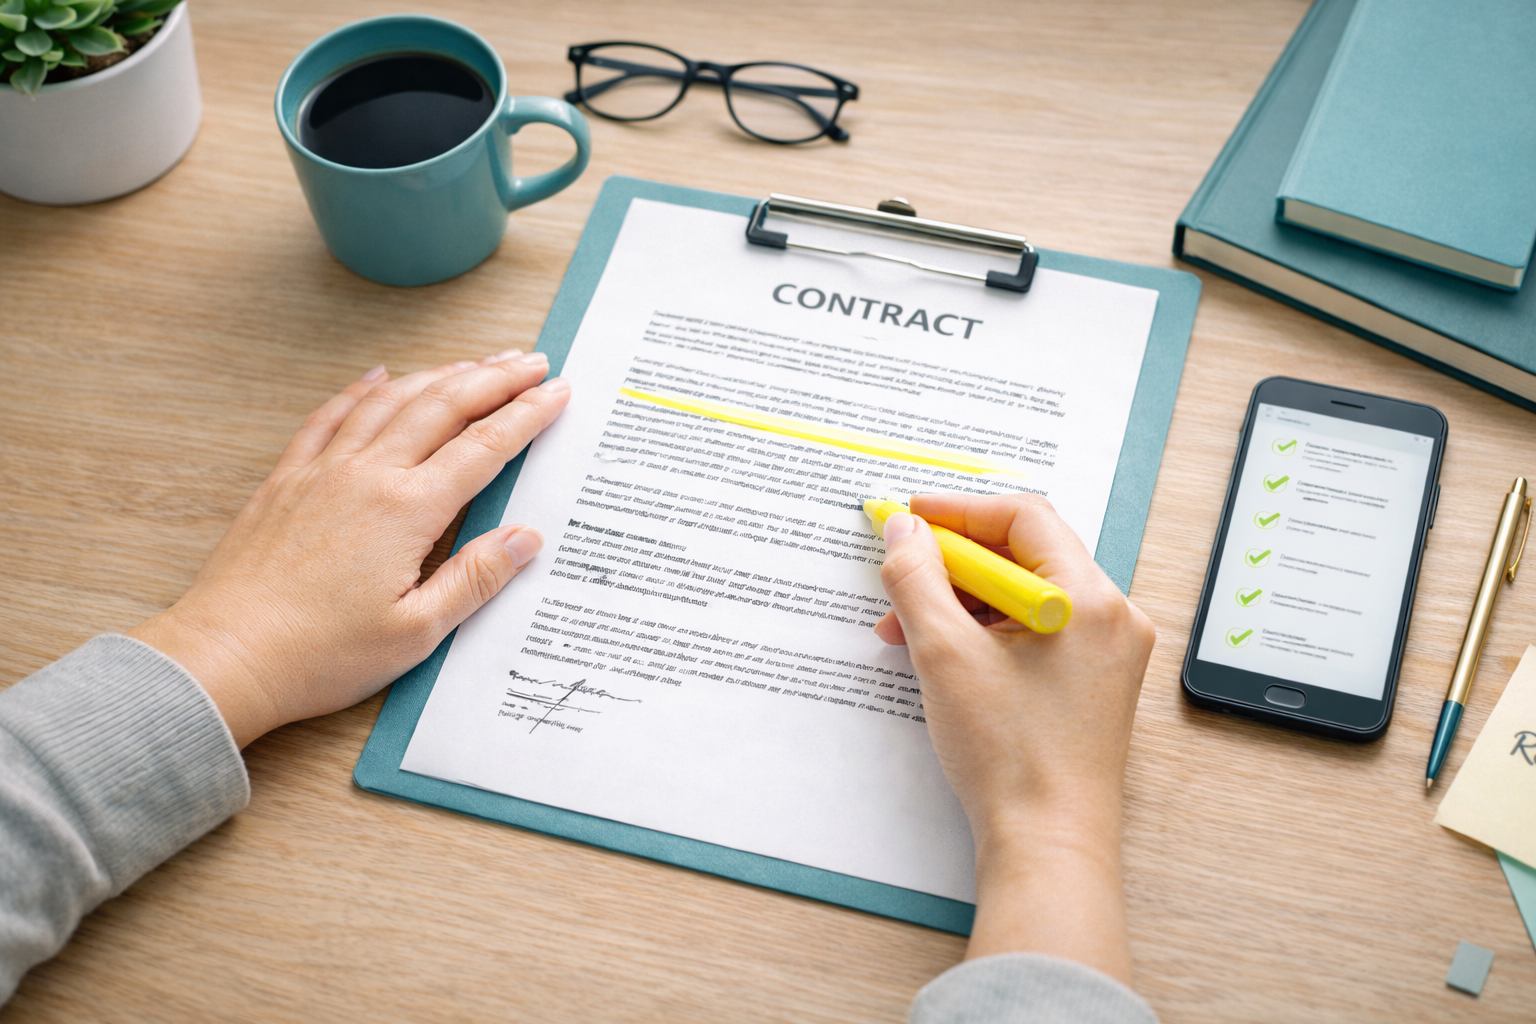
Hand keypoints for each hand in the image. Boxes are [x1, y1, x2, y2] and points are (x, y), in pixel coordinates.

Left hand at [128, 351, 570, 748]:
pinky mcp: (286, 481)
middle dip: (494, 378)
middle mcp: (367, 476)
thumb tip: (526, 537)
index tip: (558, 392)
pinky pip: (330, 416)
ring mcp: (323, 472)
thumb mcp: (416, 631)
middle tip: (531, 362)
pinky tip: (380, 375)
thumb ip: (476, 578)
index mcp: (407, 511)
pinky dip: (362, 389)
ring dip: (440, 374)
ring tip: (476, 362)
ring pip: (392, 400)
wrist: (225, 656)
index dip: (527, 415)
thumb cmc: (318, 654)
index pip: (484, 447)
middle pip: (443, 406)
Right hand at [875, 493, 1153, 983]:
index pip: (1024, 517)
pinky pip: (1038, 631)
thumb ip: (917, 579)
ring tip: (907, 628)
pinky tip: (942, 654)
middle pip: (1025, 553)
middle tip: (900, 572)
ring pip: (1026, 595)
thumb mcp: (945, 655)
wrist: (1047, 846)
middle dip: (953, 563)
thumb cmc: (1011, 759)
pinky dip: (988, 632)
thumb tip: (903, 530)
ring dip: (963, 602)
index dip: (959, 510)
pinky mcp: (1094, 683)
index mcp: (1090, 599)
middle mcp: (1112, 617)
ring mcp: (1109, 653)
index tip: (910, 517)